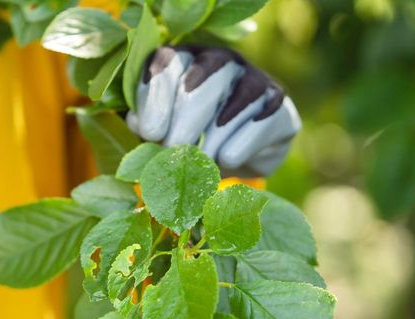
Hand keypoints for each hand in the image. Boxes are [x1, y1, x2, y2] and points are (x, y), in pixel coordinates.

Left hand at [126, 45, 300, 177]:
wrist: (234, 153)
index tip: (150, 133)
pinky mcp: (277, 101)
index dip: (157, 97)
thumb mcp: (162, 130)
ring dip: (211, 140)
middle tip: (175, 153)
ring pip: (233, 100)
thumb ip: (146, 124)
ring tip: (198, 164)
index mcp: (183, 58)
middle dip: (184, 121)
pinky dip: (238, 146)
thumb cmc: (187, 136)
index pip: (168, 62)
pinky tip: (226, 158)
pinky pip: (259, 122)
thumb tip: (138, 123)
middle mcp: (218, 58)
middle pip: (202, 78)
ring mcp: (252, 76)